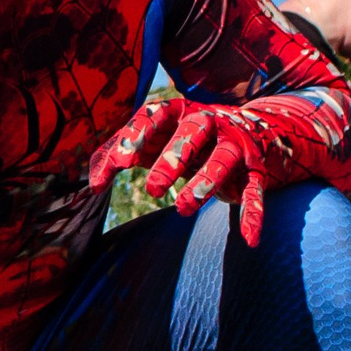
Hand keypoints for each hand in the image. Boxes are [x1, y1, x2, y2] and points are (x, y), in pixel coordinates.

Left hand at [91, 99, 272, 245]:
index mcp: (177, 112)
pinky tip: (249, 239)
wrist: (251, 134)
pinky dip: (253, 214)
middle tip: (153, 189)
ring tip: (182, 208)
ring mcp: (234, 144)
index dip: (136, 137)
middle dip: (172, 158)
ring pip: (223, 158)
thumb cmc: (183, 141)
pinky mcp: (255, 169)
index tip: (120, 163)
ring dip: (204, 183)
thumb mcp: (151, 143)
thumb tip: (94, 186)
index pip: (154, 115)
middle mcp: (208, 121)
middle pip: (192, 132)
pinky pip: (255, 190)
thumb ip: (118, 155)